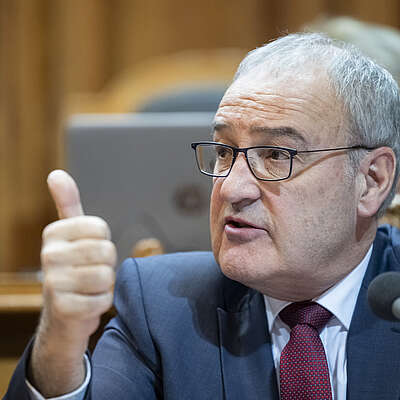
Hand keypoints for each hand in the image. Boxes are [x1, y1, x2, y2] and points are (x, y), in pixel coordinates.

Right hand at [29, 170, 116, 395]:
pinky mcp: (62, 309)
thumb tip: (56, 173)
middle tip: (92, 272)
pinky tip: (87, 303)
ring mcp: (52, 283)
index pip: (101, 228)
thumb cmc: (74, 268)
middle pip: (106, 251)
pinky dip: (102, 303)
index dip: (103, 242)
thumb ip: (68, 204)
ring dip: (104, 285)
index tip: (90, 252)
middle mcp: (48, 255)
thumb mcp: (71, 235)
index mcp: (53, 233)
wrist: (64, 315)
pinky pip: (103, 300)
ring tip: (89, 287)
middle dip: (107, 264)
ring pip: (106, 275)